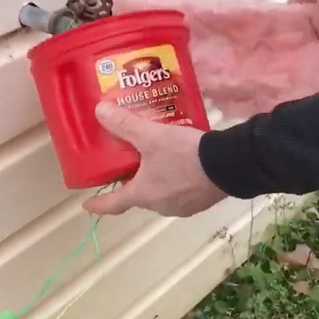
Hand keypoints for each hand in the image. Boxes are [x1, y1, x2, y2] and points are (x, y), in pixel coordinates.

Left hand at [82, 103, 227, 216]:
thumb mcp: (152, 136)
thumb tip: (99, 111)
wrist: (231, 165)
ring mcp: (182, 207)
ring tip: (154, 159)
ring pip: (160, 194)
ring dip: (154, 180)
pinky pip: (179, 192)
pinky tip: (179, 164)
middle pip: (138, 196)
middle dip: (131, 183)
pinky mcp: (201, 201)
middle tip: (127, 164)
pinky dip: (174, 181)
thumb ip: (125, 124)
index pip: (114, 205)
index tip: (87, 206)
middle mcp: (160, 206)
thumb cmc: (185, 155)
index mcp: (144, 195)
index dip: (99, 205)